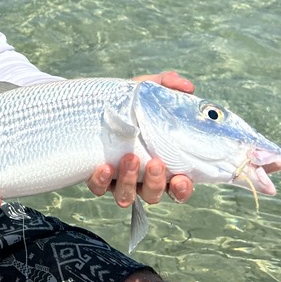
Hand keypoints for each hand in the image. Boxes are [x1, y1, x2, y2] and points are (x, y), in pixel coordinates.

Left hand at [85, 71, 195, 205]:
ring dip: (130, 181)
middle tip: (155, 162)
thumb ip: (168, 85)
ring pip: (127, 195)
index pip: (177, 187)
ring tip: (130, 158)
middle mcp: (141, 177)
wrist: (93, 103)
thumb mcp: (147, 91)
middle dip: (156, 182)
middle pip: (153, 194)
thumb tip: (186, 86)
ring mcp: (118, 179)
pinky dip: (102, 181)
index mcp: (160, 163)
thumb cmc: (127, 103)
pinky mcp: (96, 177)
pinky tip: (105, 167)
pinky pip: (99, 188)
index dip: (182, 189)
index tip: (181, 179)